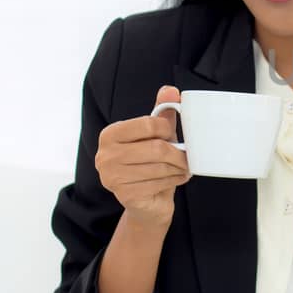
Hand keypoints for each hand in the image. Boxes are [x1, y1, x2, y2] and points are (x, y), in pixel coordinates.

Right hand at [94, 85, 192, 226]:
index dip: (168, 129)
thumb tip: (170, 90)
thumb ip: (161, 112)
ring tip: (183, 167)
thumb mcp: (156, 135)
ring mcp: (112, 178)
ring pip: (161, 167)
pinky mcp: (125, 195)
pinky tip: (176, 178)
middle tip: (187, 156)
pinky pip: (160, 183)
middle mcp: (105, 156)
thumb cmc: (151, 163)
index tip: (174, 136)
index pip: (148, 124)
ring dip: (179, 168)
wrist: (146, 202)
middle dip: (178, 153)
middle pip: (157, 148)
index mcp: (110, 134)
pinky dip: (175, 180)